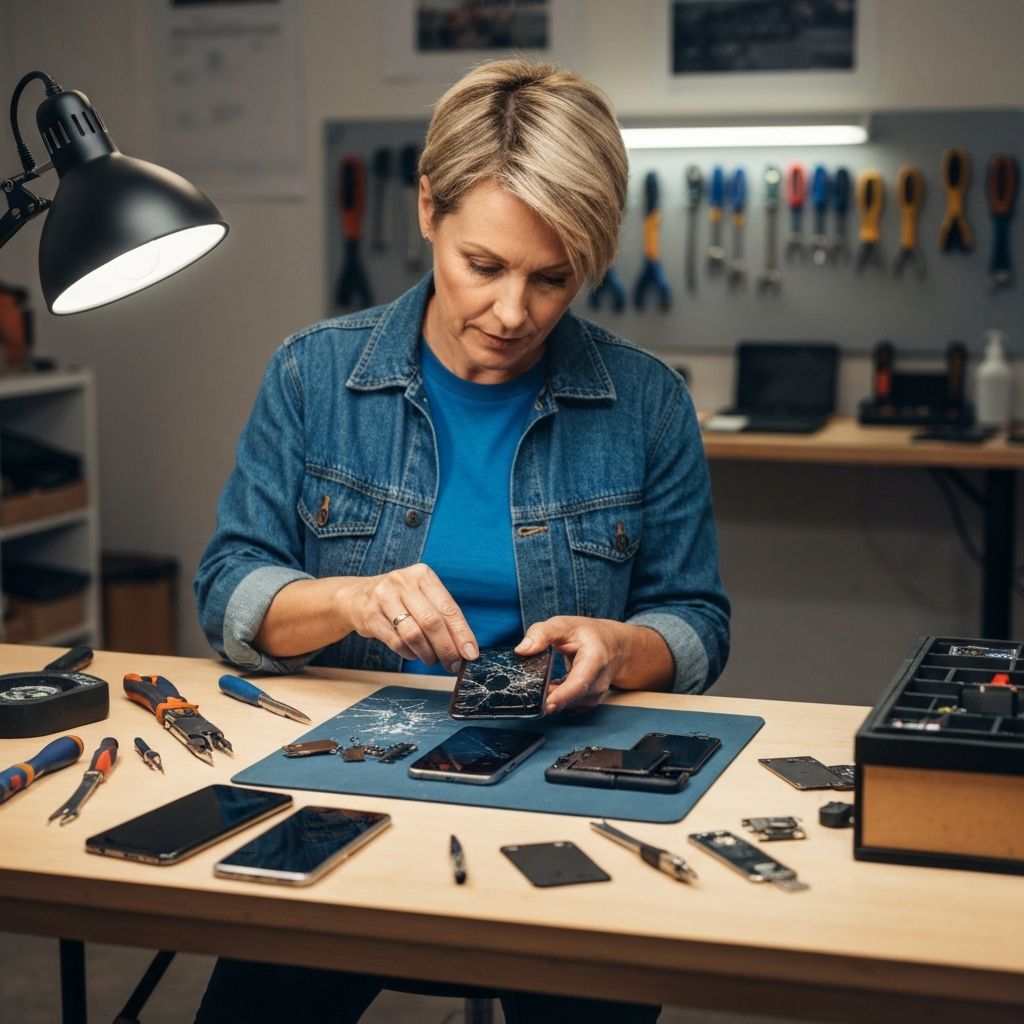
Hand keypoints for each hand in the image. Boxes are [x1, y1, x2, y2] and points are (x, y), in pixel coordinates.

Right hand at [346, 563, 477, 671]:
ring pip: (413, 634)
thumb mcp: (422, 596)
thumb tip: (466, 648)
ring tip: (432, 659)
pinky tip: (414, 654)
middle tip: (453, 664)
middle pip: (432, 622)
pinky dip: (409, 653)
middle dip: (446, 648)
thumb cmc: (400, 599)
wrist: (358, 596)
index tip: (470, 654)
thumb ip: (443, 616)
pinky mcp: (370, 615)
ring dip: (427, 653)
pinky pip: (396, 642)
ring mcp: (384, 597)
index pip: (448, 608)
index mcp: (423, 575)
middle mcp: (403, 582)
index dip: (462, 634)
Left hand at [515, 616, 627, 713]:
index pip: (579, 683)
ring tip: (539, 682)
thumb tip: (521, 649)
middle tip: (527, 690)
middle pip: (569, 698)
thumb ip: (542, 633)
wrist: (613, 646)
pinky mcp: (588, 703)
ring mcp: (595, 695)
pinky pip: (567, 705)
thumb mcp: (564, 624)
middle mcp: (598, 682)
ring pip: (566, 704)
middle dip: (547, 698)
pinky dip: (554, 699)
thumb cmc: (588, 634)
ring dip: (549, 697)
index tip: (546, 705)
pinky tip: (548, 688)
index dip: (562, 696)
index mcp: (595, 660)